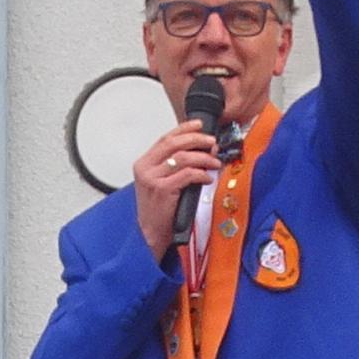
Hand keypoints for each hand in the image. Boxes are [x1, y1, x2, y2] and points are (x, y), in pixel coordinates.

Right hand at [134, 115, 224, 260]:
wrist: (150, 232)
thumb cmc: (157, 209)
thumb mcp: (158, 182)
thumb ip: (170, 165)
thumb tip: (196, 149)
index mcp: (143, 163)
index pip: (165, 138)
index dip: (184, 129)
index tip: (200, 125)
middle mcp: (145, 169)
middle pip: (174, 144)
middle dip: (197, 140)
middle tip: (212, 142)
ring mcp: (153, 179)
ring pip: (183, 158)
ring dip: (203, 158)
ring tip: (214, 162)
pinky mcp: (163, 190)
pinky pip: (188, 175)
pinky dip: (201, 174)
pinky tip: (207, 178)